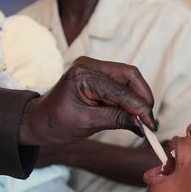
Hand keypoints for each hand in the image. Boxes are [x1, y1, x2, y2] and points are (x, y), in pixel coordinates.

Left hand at [19, 56, 156, 146]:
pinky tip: (134, 115)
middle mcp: (89, 65)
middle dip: (143, 99)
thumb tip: (143, 124)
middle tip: (150, 121)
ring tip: (144, 121)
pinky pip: (122, 84)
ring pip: (129, 79)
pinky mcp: (98, 76)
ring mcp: (94, 68)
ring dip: (138, 99)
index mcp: (83, 75)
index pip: (120, 90)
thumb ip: (116, 119)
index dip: (139, 108)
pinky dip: (130, 99)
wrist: (38, 121)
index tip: (152, 125)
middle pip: (130, 76)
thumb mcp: (86, 124)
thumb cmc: (55, 123)